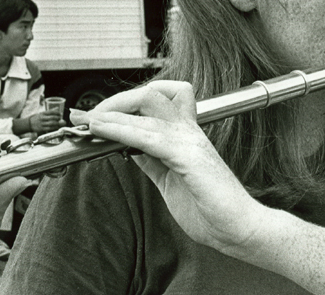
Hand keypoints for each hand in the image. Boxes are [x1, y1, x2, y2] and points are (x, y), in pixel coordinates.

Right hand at [30, 110, 64, 134]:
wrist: (29, 123)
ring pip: (51, 123)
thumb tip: (57, 108)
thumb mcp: (42, 113)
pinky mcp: (41, 129)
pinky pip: (49, 128)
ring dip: (57, 123)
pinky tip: (56, 127)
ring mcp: (42, 124)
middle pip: (52, 118)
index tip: (60, 114)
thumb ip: (50, 111)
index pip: (51, 112)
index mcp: (42, 113)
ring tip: (59, 123)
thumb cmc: (37, 117)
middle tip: (60, 118)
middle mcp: (42, 118)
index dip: (57, 113)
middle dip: (58, 118)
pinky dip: (54, 128)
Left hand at [71, 81, 265, 254]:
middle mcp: (188, 131)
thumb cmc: (210, 209)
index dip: (125, 104)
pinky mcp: (188, 157)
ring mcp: (189, 141)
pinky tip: (102, 131)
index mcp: (185, 135)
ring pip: (148, 107)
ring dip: (111, 112)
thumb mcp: (169, 180)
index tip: (97, 117)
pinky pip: (149, 136)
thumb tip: (129, 149)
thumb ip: (152, 160)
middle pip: (150, 94)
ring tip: (86, 119)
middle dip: (115, 101)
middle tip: (87, 117)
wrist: (238, 230)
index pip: (156, 101)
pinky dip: (121, 130)